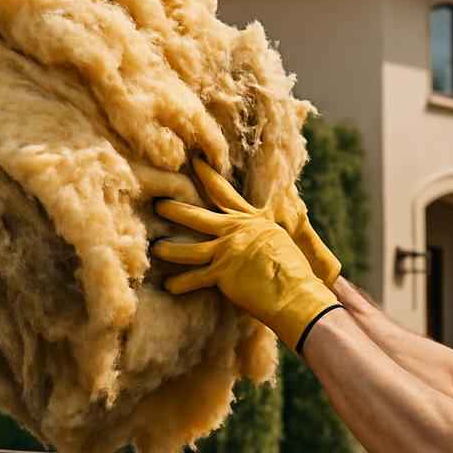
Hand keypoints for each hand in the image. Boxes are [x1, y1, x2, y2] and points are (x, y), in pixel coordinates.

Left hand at [152, 158, 341, 352]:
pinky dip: (180, 283)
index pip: (224, 192)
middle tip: (157, 202)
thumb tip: (259, 234)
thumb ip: (264, 233)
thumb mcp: (281, 240)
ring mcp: (228, 251)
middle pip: (198, 216)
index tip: (194, 161)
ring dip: (170, 248)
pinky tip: (168, 286)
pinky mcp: (223, 273)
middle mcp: (237, 231)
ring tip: (154, 247)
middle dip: (175, 209)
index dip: (207, 175)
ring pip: (190, 248)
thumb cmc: (296, 270)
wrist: (297, 291)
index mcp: (252, 220)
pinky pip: (195, 279)